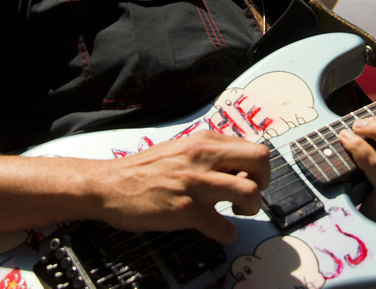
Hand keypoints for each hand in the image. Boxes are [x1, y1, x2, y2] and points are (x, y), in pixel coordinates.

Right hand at [94, 132, 269, 243]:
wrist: (110, 185)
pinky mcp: (186, 210)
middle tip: (250, 194)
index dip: (257, 167)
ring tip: (237, 212)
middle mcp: (203, 158)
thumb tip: (238, 165)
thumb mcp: (181, 149)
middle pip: (260, 160)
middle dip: (265, 181)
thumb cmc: (144, 170)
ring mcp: (195, 184)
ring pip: (250, 192)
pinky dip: (227, 234)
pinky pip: (223, 227)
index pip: (253, 146)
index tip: (248, 178)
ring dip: (252, 208)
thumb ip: (209, 153)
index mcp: (204, 142)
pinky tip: (218, 231)